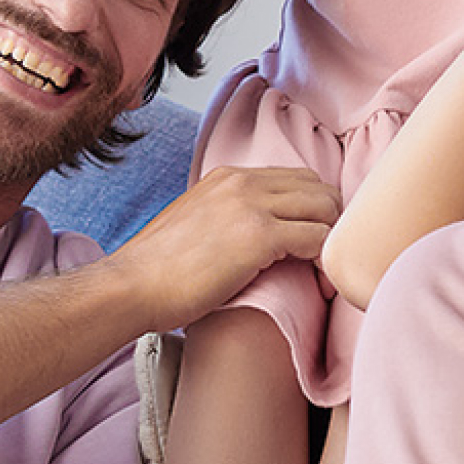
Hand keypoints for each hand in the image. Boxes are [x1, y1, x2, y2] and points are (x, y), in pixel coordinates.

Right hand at [109, 166, 338, 331]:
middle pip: (316, 186)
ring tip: (322, 269)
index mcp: (226, 177)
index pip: (293, 178)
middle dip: (330, 219)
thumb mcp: (193, 223)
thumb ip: (223, 218)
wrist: (131, 286)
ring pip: (324, 208)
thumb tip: (243, 238)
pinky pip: (317, 238)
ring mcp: (252, 206)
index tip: (311, 237)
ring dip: (332, 238)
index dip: (310, 207)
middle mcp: (242, 182)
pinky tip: (317, 282)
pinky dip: (324, 260)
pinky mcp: (259, 236)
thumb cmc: (156, 270)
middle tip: (325, 254)